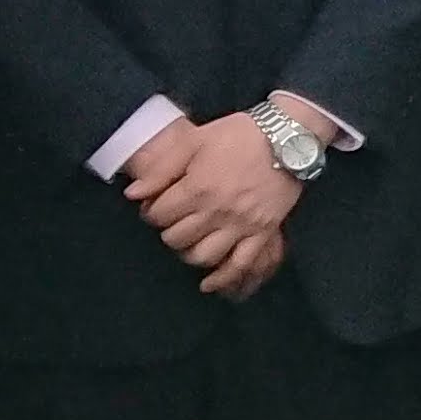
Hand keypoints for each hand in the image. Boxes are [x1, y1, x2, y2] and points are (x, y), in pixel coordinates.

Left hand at [121, 115, 294, 298]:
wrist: (287, 138)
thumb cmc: (239, 135)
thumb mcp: (195, 140)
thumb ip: (162, 169)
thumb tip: (132, 194)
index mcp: (197, 188)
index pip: (159, 215)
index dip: (151, 212)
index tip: (157, 206)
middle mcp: (217, 211)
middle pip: (176, 238)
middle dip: (168, 231)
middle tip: (174, 221)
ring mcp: (241, 225)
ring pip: (203, 256)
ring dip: (189, 253)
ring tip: (190, 242)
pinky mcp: (262, 232)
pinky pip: (240, 264)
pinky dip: (222, 279)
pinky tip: (209, 284)